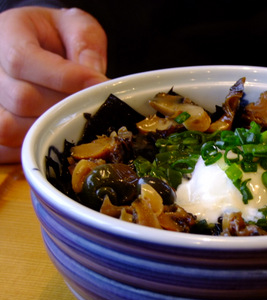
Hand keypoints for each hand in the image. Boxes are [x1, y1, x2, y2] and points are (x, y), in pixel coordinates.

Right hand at [0, 6, 107, 162]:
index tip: (98, 84)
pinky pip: (4, 147)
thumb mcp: (77, 26)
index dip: (64, 77)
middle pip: (21, 98)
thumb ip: (86, 44)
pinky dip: (34, 147)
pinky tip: (57, 136)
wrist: (38, 43)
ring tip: (74, 120)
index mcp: (6, 34)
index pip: (22, 59)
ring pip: (11, 127)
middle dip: (65, 107)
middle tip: (92, 107)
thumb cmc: (57, 35)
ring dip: (51, 130)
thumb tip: (95, 79)